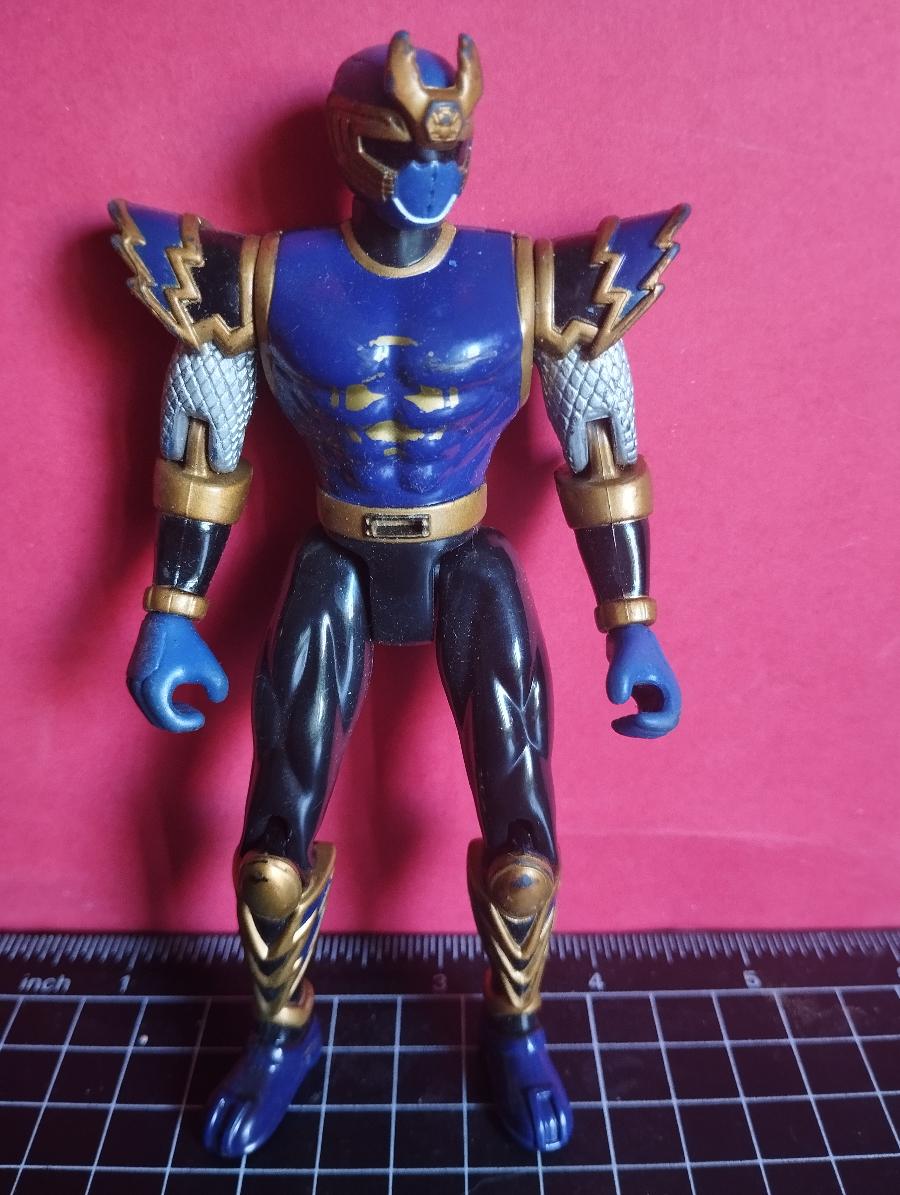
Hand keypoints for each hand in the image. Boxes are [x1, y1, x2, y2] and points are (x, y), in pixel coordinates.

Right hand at [127, 612, 228, 732]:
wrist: (167, 617)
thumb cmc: (187, 642)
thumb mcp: (210, 666)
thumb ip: (218, 689)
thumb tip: (215, 701)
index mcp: (154, 687)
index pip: (167, 720)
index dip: (186, 725)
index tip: (202, 717)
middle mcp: (138, 686)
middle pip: (156, 718)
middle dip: (177, 722)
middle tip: (195, 716)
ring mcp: (132, 681)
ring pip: (149, 710)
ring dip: (168, 714)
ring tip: (187, 708)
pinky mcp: (133, 675)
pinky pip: (144, 700)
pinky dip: (159, 705)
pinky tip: (175, 699)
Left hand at [605, 623, 680, 738]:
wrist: (628, 634)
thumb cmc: (629, 647)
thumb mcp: (623, 663)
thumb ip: (619, 681)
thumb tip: (616, 701)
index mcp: (669, 690)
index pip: (668, 718)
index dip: (652, 723)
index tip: (633, 717)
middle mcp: (666, 696)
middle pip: (662, 727)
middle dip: (642, 730)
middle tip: (619, 723)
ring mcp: (656, 698)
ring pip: (653, 726)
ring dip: (637, 730)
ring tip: (616, 724)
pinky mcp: (644, 698)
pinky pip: (643, 719)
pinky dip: (633, 725)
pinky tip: (617, 722)